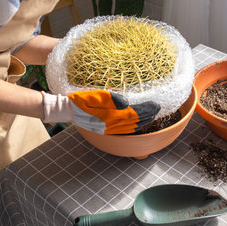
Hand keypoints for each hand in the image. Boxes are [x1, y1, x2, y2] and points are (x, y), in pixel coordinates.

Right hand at [41, 90, 159, 133]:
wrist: (67, 110)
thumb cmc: (80, 100)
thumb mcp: (95, 95)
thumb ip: (111, 99)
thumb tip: (127, 102)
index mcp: (111, 115)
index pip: (135, 113)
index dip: (147, 110)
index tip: (157, 105)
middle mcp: (112, 124)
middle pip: (135, 122)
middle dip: (148, 116)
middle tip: (158, 110)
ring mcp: (108, 128)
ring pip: (130, 127)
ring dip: (143, 122)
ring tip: (152, 116)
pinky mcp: (104, 129)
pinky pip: (123, 130)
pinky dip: (134, 127)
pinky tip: (137, 124)